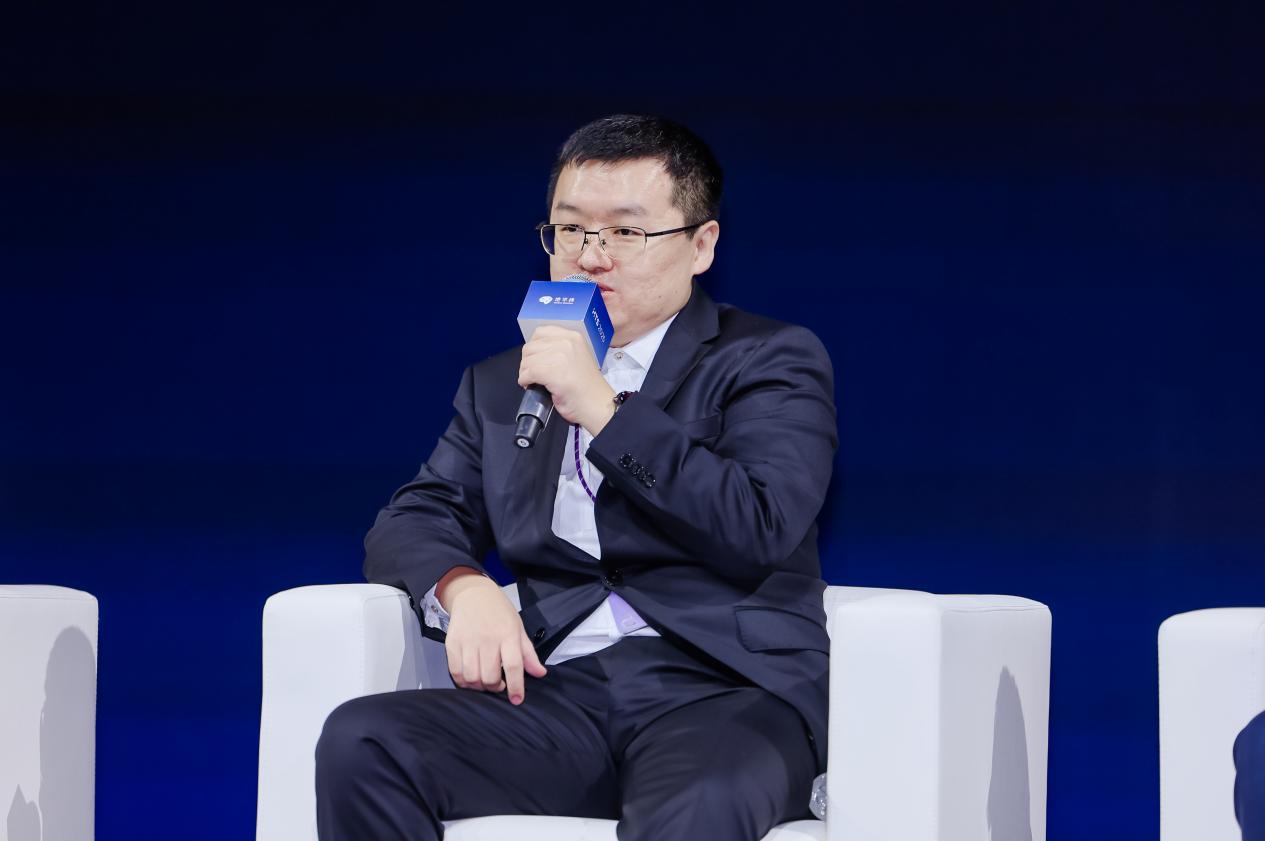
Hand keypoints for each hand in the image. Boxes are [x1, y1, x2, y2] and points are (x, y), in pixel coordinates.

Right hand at [437, 570, 546, 704]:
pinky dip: (463, 682)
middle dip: (496, 687)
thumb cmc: (500, 612)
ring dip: (479, 686)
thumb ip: (528, 654)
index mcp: (508, 634)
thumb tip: (540, 674)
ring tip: (485, 681)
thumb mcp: (518, 628)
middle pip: (490, 676)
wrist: (473, 593)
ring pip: (472, 677)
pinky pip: (455, 672)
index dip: (515, 686)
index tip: (517, 699)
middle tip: (499, 684)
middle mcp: (488, 639)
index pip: (513, 665)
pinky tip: (470, 678)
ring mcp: (468, 641)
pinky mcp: (452, 643)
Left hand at [518, 326, 615, 435]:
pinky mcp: (551, 371)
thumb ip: (559, 350)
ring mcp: (559, 355)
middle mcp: (566, 341)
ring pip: (526, 360)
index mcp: (573, 336)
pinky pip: (527, 373)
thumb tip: (536, 354)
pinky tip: (532, 386)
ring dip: (525, 372)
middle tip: (534, 375)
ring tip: (534, 381)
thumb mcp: (576, 357)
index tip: (537, 360)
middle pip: (530, 347)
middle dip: (528, 362)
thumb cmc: (587, 387)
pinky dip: (525, 381)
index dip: (534, 348)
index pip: (540, 332)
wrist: (598, 405)